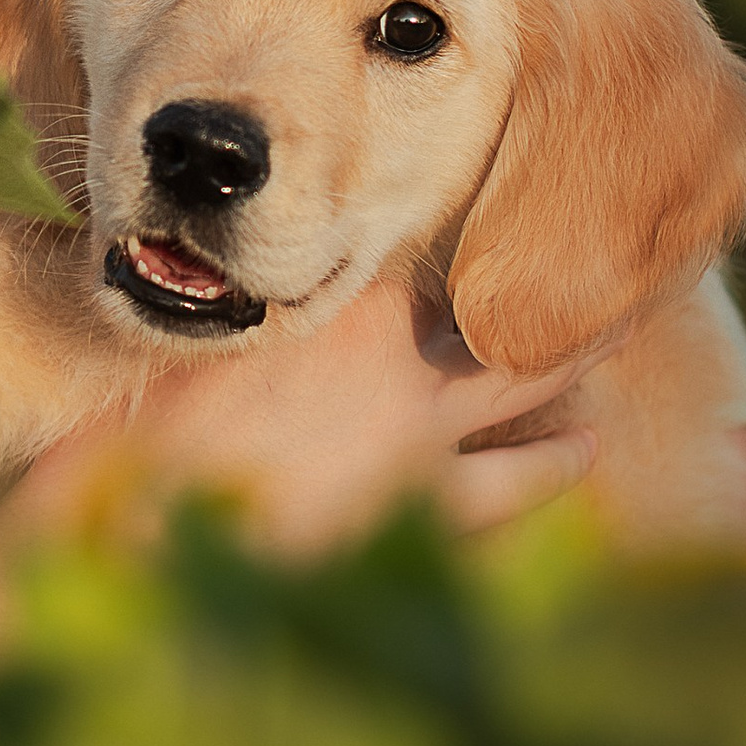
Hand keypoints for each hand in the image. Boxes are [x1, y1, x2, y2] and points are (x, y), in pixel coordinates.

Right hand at [23, 275, 596, 556]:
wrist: (139, 551)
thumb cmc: (134, 449)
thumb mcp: (178, 356)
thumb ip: (228, 308)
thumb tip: (218, 257)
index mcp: (324, 306)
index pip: (408, 242)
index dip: (455, 223)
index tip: (492, 193)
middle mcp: (388, 356)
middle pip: (490, 299)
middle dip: (541, 279)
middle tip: (599, 255)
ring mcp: (417, 435)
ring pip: (523, 378)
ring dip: (567, 355)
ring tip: (611, 333)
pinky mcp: (428, 512)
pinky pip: (515, 481)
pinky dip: (554, 462)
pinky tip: (586, 449)